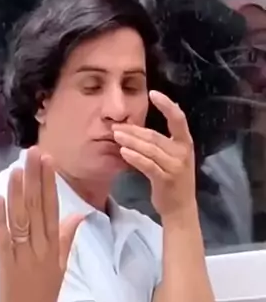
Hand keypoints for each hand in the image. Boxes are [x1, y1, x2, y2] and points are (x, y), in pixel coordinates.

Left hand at [0, 147, 82, 301]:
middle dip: (35, 179)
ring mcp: (24, 258)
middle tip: (33, 152)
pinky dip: (1, 220)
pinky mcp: (7, 268)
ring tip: (16, 169)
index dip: (49, 183)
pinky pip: (4, 241)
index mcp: (53, 248)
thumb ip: (66, 239)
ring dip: (18, 194)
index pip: (52, 209)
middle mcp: (41, 249)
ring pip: (22, 221)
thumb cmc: (44, 299)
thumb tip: (79, 215)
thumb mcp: (60, 267)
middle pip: (38, 209)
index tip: (47, 159)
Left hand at [112, 91, 195, 221]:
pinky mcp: (165, 179)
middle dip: (134, 130)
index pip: (178, 119)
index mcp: (185, 144)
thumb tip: (136, 130)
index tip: (153, 93)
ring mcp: (175, 166)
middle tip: (116, 125)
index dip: (167, 105)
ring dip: (131, 141)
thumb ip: (160, 144)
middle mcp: (182, 153)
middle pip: (155, 136)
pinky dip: (135, 157)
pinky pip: (148, 165)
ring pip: (150, 149)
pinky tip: (123, 151)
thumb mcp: (172, 159)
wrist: (180, 208)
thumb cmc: (173, 182)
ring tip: (115, 135)